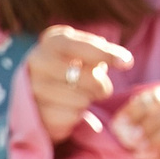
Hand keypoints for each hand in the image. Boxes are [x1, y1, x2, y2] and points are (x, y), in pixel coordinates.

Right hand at [23, 26, 135, 143]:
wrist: (37, 93)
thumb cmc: (70, 67)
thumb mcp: (83, 53)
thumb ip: (102, 53)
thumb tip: (124, 60)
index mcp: (52, 41)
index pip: (82, 46)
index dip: (106, 54)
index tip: (127, 62)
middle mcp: (38, 61)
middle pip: (88, 77)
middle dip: (101, 85)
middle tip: (98, 86)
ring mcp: (32, 88)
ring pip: (81, 100)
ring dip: (87, 101)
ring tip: (77, 95)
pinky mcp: (34, 113)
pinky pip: (71, 117)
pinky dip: (76, 116)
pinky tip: (66, 109)